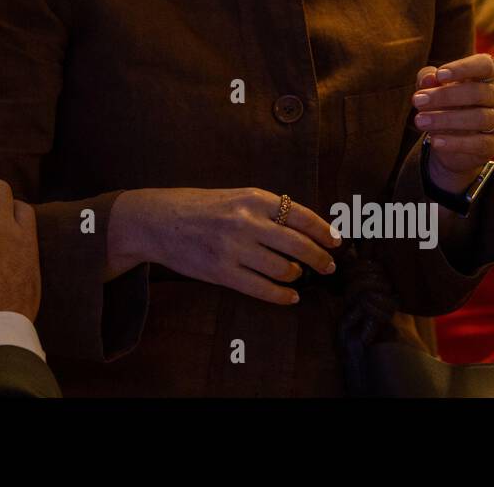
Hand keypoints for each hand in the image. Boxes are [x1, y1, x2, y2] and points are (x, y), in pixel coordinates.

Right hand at [109, 187, 340, 304]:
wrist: (156, 220)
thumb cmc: (197, 207)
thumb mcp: (234, 196)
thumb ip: (266, 209)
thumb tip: (305, 229)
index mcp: (252, 198)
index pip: (301, 215)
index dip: (324, 231)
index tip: (336, 242)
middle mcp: (246, 221)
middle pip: (298, 245)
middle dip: (320, 258)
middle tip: (329, 266)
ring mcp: (233, 248)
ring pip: (283, 269)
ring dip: (297, 276)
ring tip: (299, 276)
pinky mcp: (221, 272)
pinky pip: (261, 289)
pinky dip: (281, 295)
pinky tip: (290, 296)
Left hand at [412, 53, 493, 192]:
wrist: (449, 141)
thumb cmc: (442, 105)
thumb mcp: (431, 89)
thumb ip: (427, 79)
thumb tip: (428, 79)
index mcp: (485, 77)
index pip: (485, 65)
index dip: (464, 68)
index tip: (440, 75)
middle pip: (478, 92)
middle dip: (445, 96)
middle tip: (418, 101)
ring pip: (480, 118)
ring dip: (447, 119)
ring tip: (420, 121)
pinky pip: (480, 143)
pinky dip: (456, 142)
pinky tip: (435, 141)